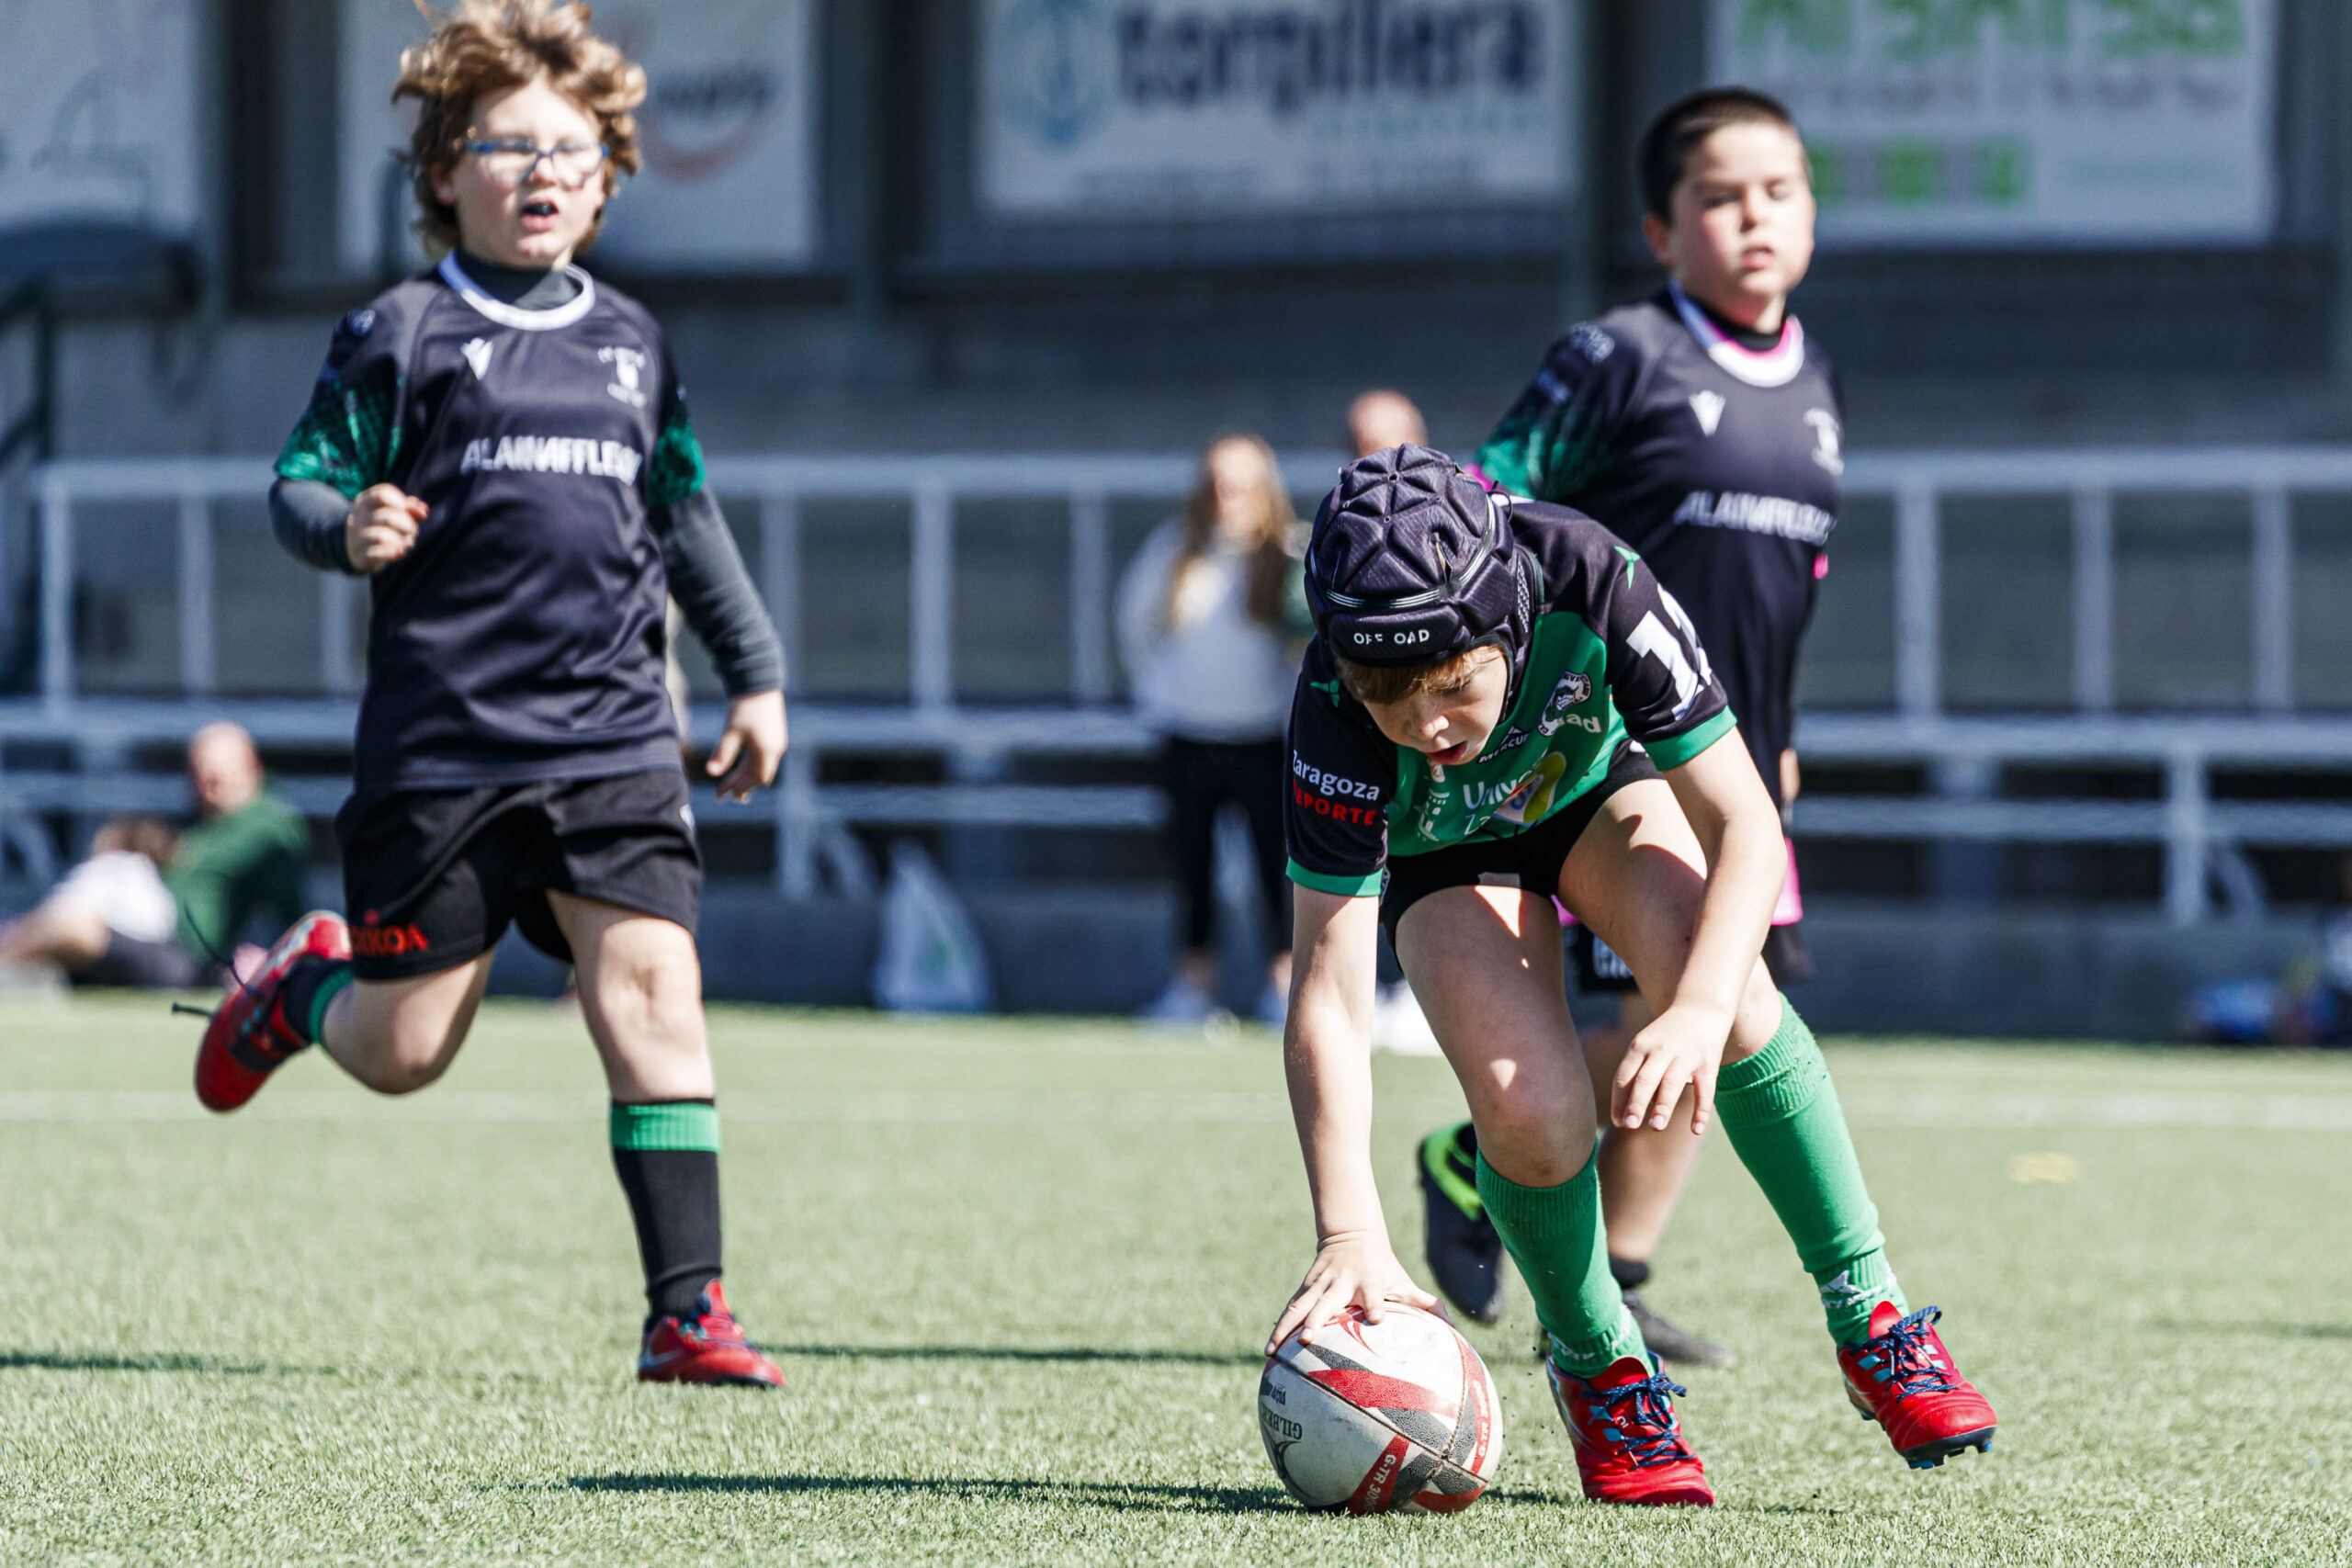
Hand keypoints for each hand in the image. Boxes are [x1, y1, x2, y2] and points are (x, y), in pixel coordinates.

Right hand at [345, 484, 425, 573]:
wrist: (354, 549)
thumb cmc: (380, 526)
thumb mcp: (392, 512)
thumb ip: (408, 507)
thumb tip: (423, 509)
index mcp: (364, 501)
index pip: (383, 494)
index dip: (404, 502)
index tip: (419, 513)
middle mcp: (357, 517)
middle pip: (387, 517)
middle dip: (408, 526)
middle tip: (413, 532)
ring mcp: (356, 536)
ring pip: (382, 536)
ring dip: (402, 541)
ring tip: (407, 543)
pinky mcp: (360, 555)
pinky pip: (375, 553)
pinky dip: (391, 553)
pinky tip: (400, 552)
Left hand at [706, 689, 785, 800]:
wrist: (759, 682)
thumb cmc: (745, 708)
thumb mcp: (731, 732)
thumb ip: (723, 754)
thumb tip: (711, 773)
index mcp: (768, 752)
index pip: (755, 779)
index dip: (739, 787)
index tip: (720, 793)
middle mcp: (776, 749)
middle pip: (759, 775)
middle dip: (742, 785)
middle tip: (724, 794)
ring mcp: (776, 742)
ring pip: (762, 766)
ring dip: (747, 776)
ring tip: (734, 785)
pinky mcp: (774, 734)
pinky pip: (763, 756)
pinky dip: (751, 765)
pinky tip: (743, 766)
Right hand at [1265, 1231, 1442, 1353]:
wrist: (1352, 1236)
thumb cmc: (1384, 1268)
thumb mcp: (1403, 1281)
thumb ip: (1427, 1304)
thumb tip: (1455, 1328)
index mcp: (1369, 1283)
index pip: (1373, 1294)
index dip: (1376, 1306)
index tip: (1378, 1321)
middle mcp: (1342, 1284)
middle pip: (1327, 1303)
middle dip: (1318, 1320)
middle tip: (1308, 1340)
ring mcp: (1320, 1286)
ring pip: (1300, 1307)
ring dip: (1286, 1328)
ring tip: (1272, 1351)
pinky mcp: (1306, 1288)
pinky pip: (1291, 1309)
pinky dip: (1279, 1327)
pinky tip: (1269, 1349)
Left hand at [1614, 1001, 1730, 1134]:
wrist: (1701, 1006)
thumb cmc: (1666, 1035)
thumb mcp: (1645, 1045)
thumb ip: (1635, 1075)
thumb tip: (1622, 1114)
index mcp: (1639, 1046)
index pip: (1624, 1076)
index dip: (1619, 1100)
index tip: (1617, 1122)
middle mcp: (1660, 1050)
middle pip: (1645, 1079)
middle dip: (1636, 1103)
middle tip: (1629, 1125)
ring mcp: (1685, 1056)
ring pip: (1672, 1083)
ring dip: (1664, 1106)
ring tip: (1656, 1127)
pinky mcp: (1708, 1063)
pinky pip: (1705, 1090)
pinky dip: (1701, 1110)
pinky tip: (1696, 1130)